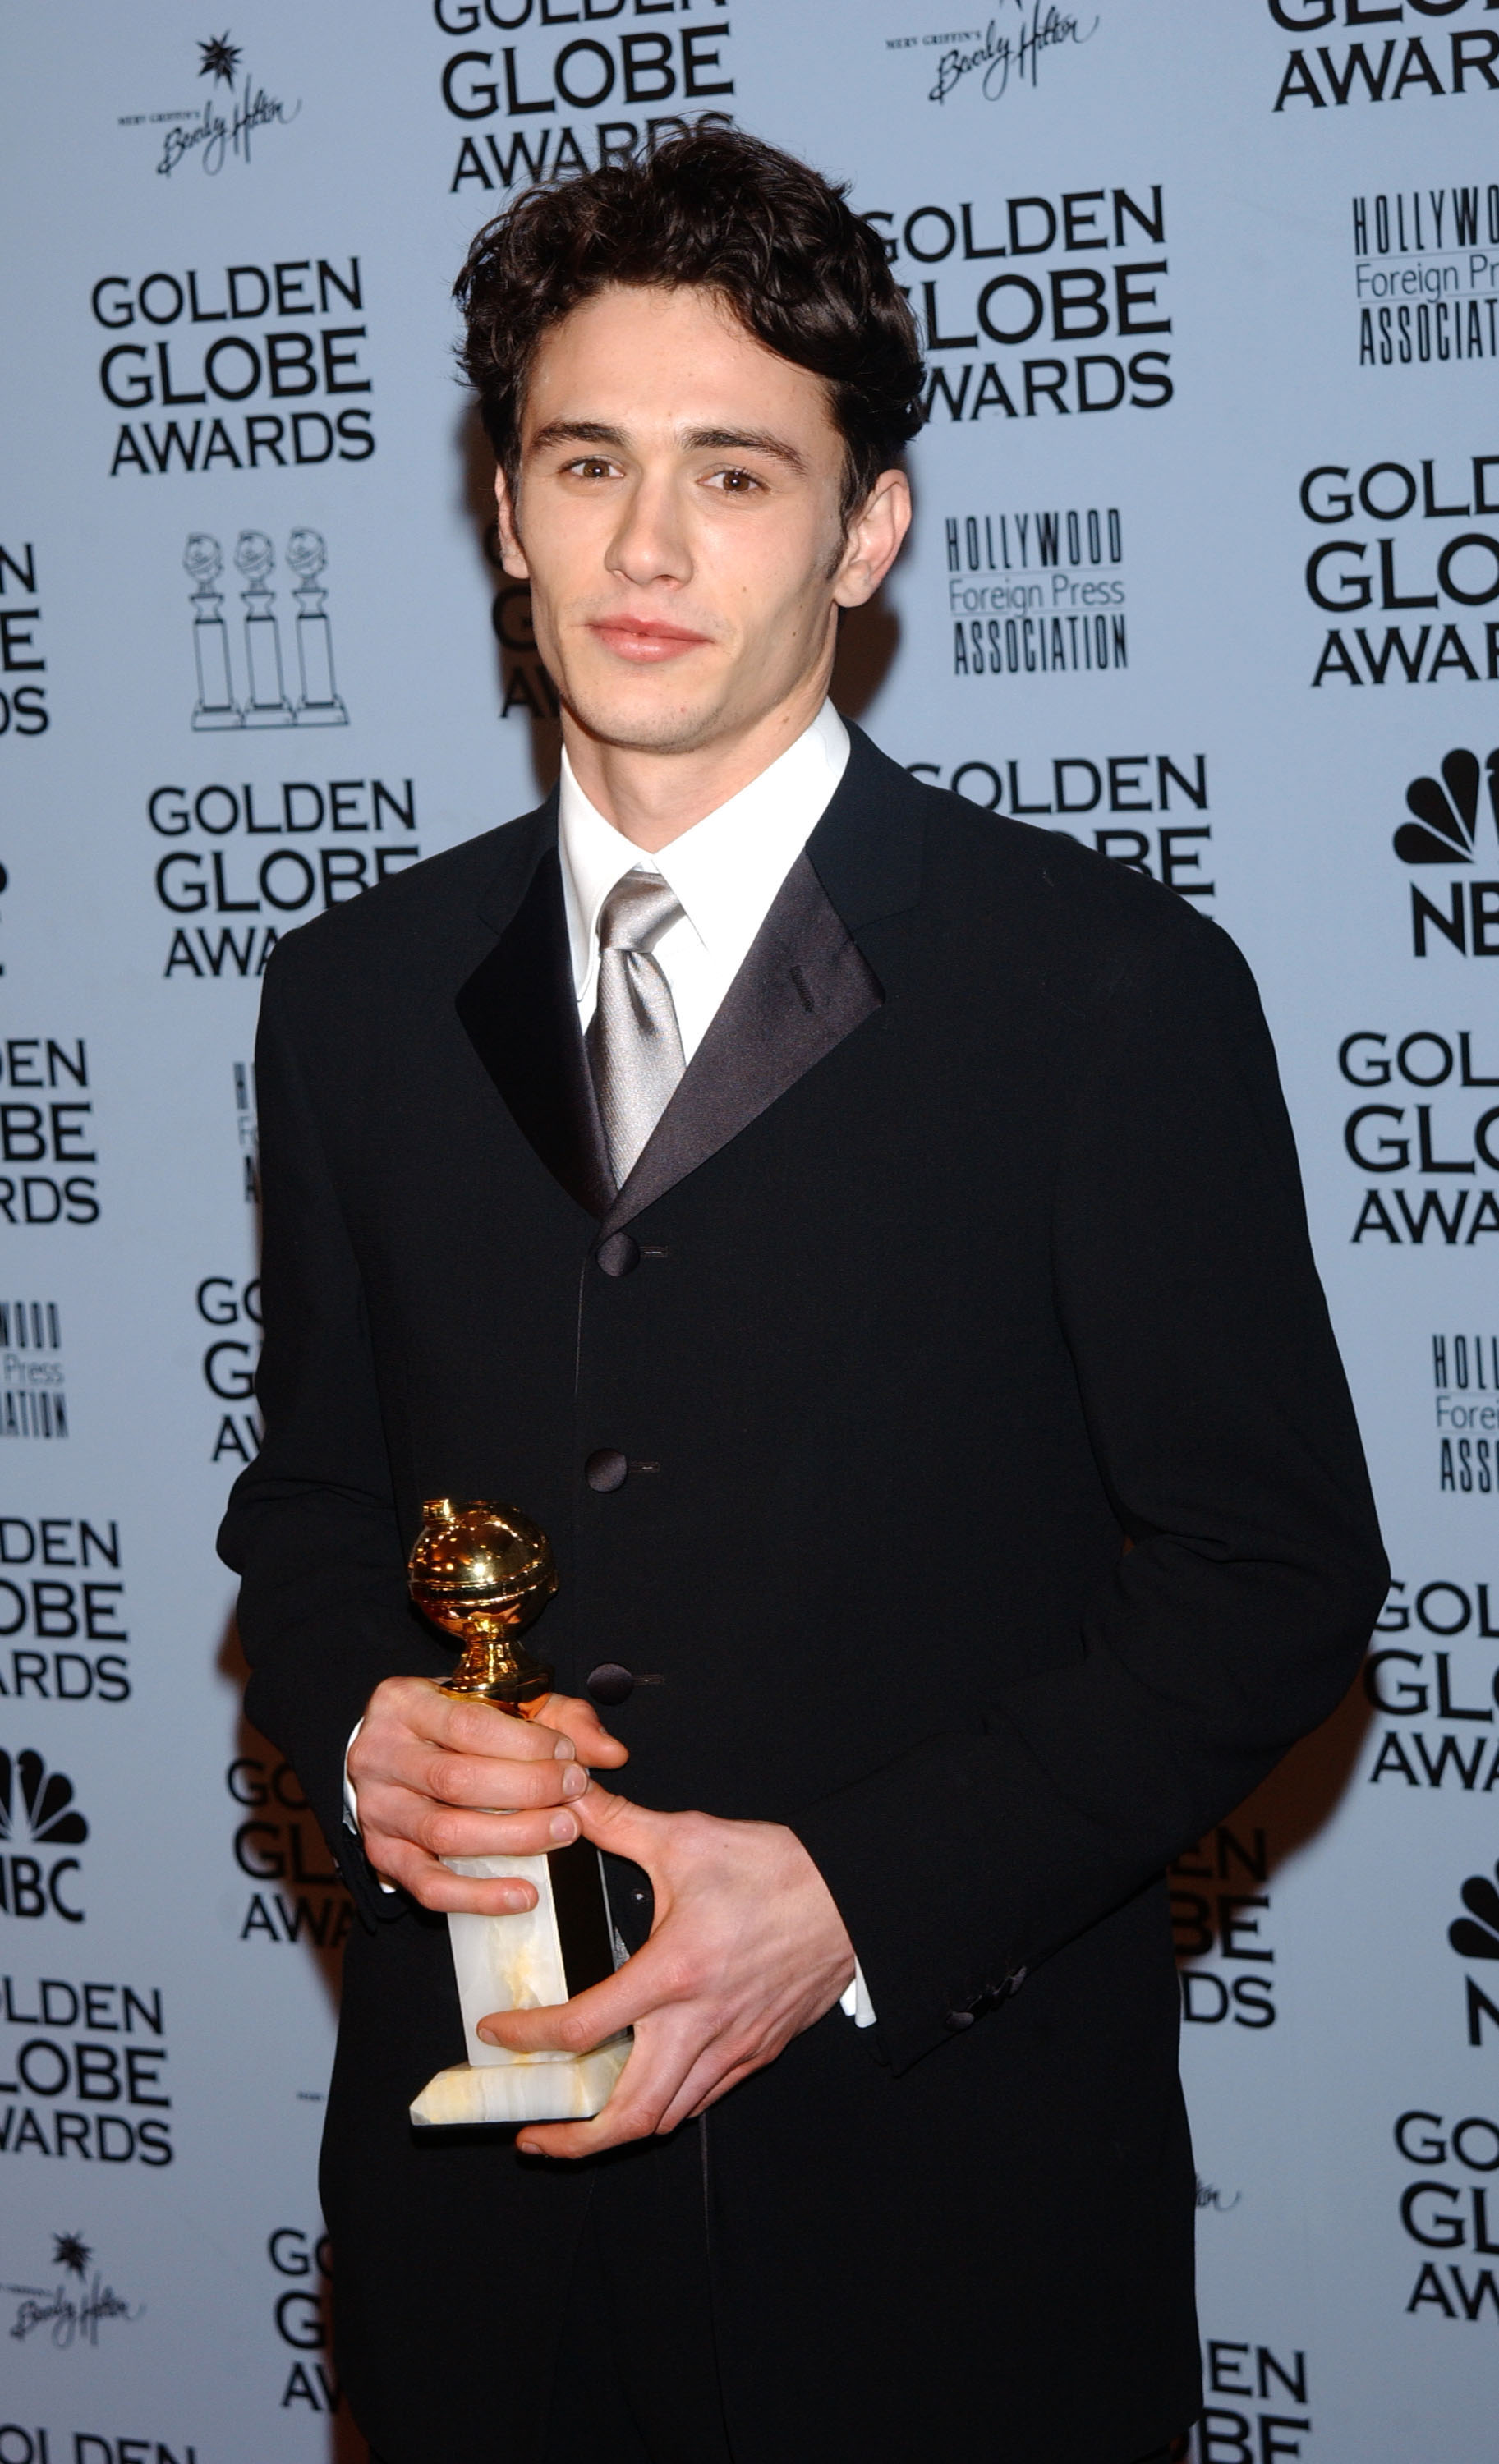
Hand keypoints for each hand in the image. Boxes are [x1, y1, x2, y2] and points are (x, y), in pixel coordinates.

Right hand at [347, 1674, 627, 1914]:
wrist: (398, 1752)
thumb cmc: (457, 1724)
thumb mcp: (505, 1703)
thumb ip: (561, 1719)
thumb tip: (611, 1753)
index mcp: (404, 1704)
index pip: (469, 1724)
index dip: (526, 1743)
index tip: (568, 1754)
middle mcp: (380, 1755)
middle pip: (457, 1780)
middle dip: (528, 1789)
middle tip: (574, 1793)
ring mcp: (378, 1810)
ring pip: (445, 1833)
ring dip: (513, 1838)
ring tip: (563, 1833)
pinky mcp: (383, 1856)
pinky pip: (429, 1886)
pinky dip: (478, 1896)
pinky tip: (523, 1894)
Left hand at [475, 1780, 856, 2157]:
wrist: (853, 1894)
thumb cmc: (776, 1869)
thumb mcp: (688, 1838)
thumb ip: (618, 1823)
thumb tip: (570, 1795)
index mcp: (674, 1974)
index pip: (584, 2028)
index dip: (529, 2037)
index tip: (497, 2031)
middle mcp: (700, 2025)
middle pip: (629, 2116)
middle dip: (573, 2141)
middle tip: (533, 2135)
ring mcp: (733, 2047)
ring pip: (667, 2117)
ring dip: (617, 2130)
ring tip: (578, 2125)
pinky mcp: (758, 2051)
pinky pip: (703, 2098)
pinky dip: (666, 2107)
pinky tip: (644, 2089)